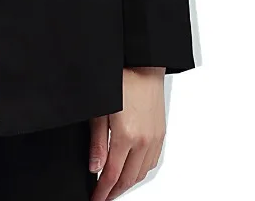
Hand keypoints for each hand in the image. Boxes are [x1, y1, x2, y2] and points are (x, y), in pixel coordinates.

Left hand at [87, 67, 165, 199]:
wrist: (144, 66)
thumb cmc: (122, 81)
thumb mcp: (100, 110)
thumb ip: (97, 141)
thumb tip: (94, 167)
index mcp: (126, 136)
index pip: (112, 175)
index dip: (102, 191)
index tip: (95, 199)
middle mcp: (143, 141)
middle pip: (128, 179)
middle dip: (114, 191)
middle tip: (102, 196)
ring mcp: (154, 139)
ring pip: (141, 173)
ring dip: (128, 183)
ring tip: (114, 186)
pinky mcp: (160, 134)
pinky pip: (151, 162)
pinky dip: (140, 171)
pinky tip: (131, 170)